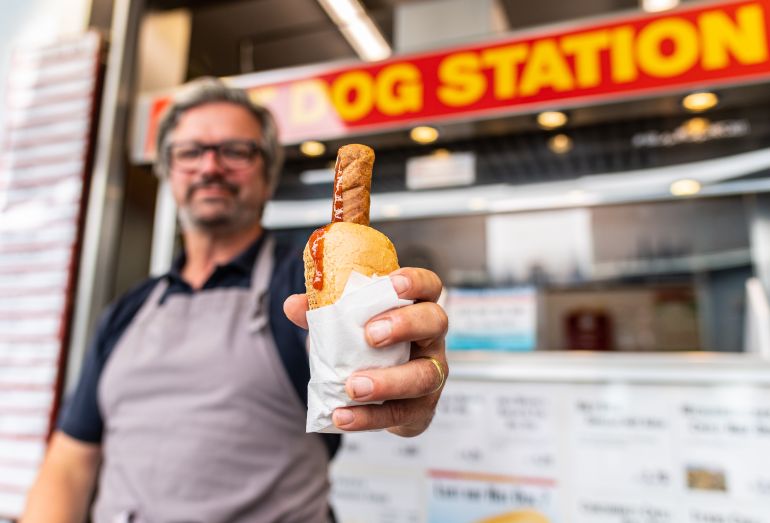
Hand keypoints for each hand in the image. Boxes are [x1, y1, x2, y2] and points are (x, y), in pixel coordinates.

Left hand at [284, 267, 447, 436]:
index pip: (428, 285)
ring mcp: (431, 374)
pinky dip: (370, 417)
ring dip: (388, 382)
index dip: (415, 282)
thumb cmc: (365, 348)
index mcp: (415, 308)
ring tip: (353, 387)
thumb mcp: (344, 327)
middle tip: (371, 335)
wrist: (375, 395)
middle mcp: (430, 339)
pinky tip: (343, 417)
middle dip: (405, 325)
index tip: (392, 285)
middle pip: (435, 322)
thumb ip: (322, 314)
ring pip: (424, 376)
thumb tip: (293, 304)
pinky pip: (402, 414)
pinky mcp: (421, 408)